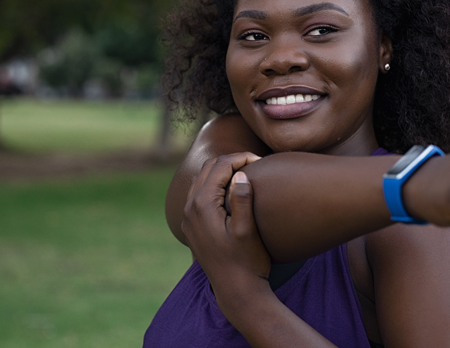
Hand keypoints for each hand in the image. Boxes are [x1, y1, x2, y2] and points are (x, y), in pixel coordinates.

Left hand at [181, 153, 270, 297]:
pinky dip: (213, 184)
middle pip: (208, 168)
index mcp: (202, 205)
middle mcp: (190, 208)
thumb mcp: (247, 231)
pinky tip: (230, 190)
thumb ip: (242, 200)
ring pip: (201, 179)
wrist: (236, 291)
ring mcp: (188, 218)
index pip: (220, 166)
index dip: (241, 158)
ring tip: (245, 173)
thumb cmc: (247, 262)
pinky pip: (198, 194)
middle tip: (255, 164)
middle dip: (231, 161)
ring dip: (221, 171)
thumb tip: (239, 174)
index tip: (262, 161)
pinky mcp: (192, 226)